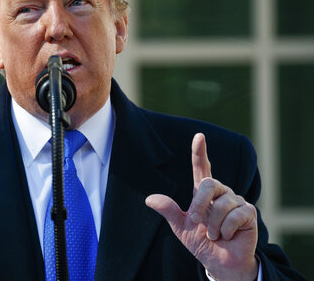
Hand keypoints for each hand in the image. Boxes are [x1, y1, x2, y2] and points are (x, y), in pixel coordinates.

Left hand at [146, 133, 257, 280]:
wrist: (220, 263)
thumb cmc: (202, 242)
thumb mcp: (181, 226)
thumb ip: (168, 210)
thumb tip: (149, 199)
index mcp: (204, 193)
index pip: (201, 168)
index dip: (199, 152)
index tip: (199, 136)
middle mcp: (221, 192)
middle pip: (208, 184)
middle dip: (199, 204)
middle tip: (196, 222)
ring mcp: (236, 201)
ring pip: (221, 204)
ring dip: (213, 225)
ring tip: (215, 235)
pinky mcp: (249, 212)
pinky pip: (235, 216)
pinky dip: (226, 230)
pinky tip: (228, 236)